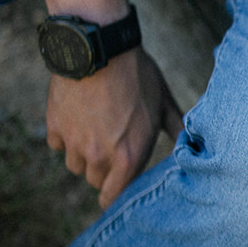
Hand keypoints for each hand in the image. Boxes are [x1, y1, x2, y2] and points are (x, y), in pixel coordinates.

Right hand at [46, 48, 180, 208]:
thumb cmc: (137, 75)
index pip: (114, 197)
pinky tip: (77, 117)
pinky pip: (58, 144)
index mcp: (129, 157)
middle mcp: (99, 157)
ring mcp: (74, 143)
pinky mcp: (55, 128)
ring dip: (83, 154)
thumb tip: (192, 144)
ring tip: (95, 129)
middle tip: (111, 147)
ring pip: (75, 165)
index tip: (115, 190)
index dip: (115, 196)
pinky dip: (65, 136)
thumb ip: (177, 130)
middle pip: (95, 180)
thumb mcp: (163, 103)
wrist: (101, 49)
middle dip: (103, 170)